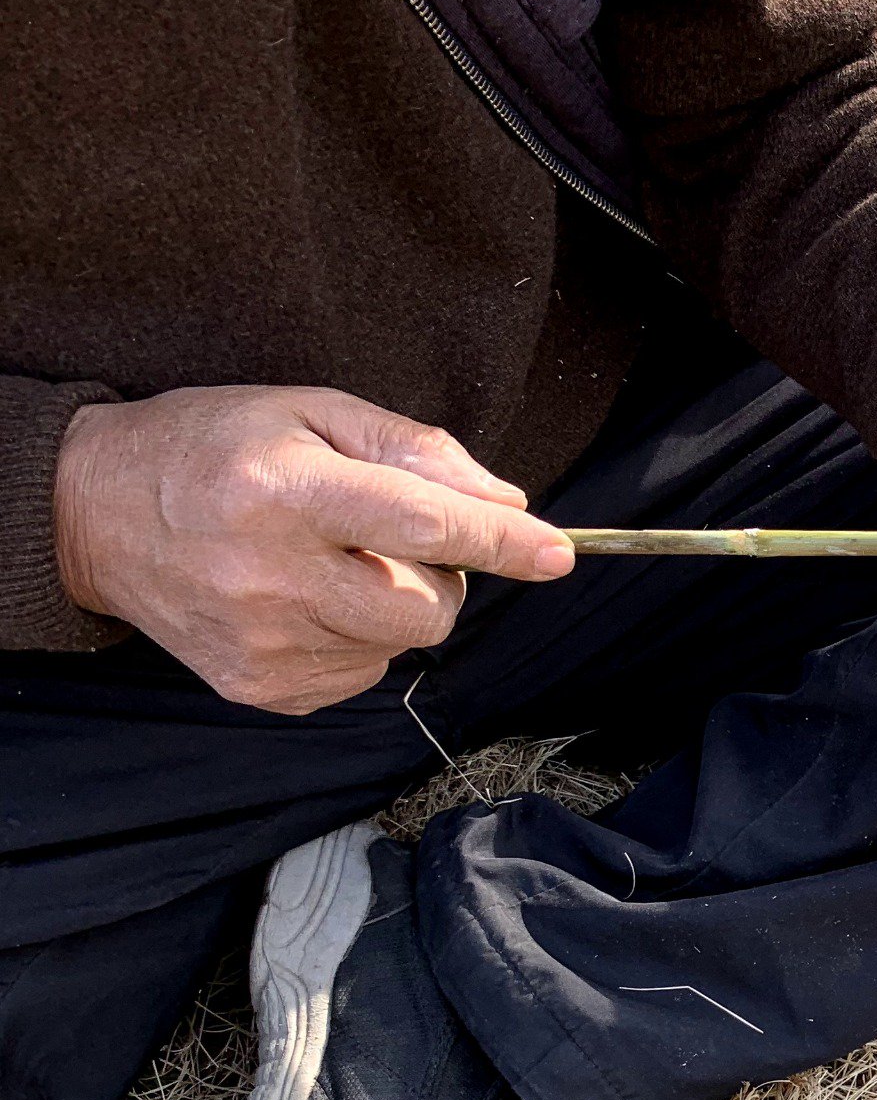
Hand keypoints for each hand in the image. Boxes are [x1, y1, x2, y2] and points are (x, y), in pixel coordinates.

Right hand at [54, 385, 573, 713]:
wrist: (96, 512)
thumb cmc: (213, 449)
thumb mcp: (309, 412)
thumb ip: (413, 451)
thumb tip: (502, 504)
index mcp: (286, 494)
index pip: (419, 525)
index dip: (496, 543)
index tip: (556, 553)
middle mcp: (272, 577)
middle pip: (425, 608)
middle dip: (435, 576)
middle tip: (384, 538)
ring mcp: (265, 643)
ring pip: (399, 645)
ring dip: (390, 605)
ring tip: (327, 562)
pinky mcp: (261, 687)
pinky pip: (361, 672)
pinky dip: (355, 637)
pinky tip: (303, 598)